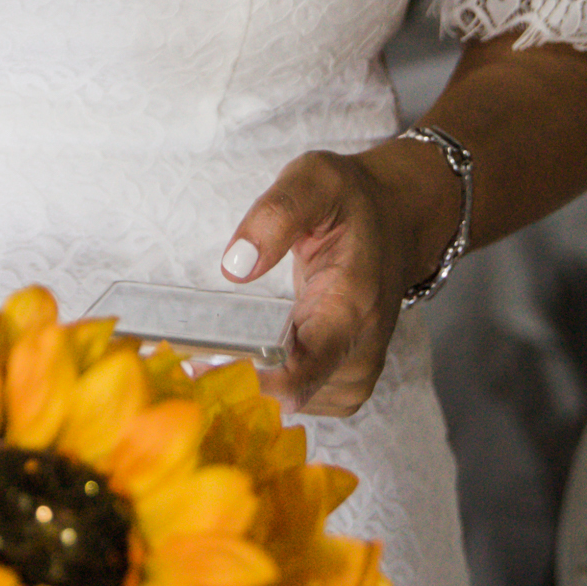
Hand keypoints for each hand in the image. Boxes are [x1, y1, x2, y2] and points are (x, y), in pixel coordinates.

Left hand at [220, 146, 447, 415]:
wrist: (399, 220)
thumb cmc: (352, 201)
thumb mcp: (315, 180)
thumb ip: (276, 215)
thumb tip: (236, 267)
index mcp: (350, 305)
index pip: (303, 372)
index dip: (250, 381)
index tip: (203, 368)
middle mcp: (360, 348)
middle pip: (290, 396)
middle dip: (239, 383)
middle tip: (187, 360)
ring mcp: (357, 370)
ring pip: (293, 405)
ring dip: (253, 387)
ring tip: (214, 353)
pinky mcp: (349, 379)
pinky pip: (303, 402)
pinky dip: (272, 389)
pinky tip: (248, 358)